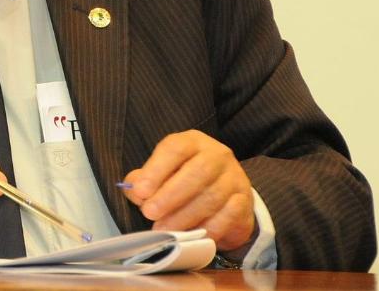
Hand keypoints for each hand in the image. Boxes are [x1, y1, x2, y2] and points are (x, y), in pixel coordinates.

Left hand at [120, 130, 254, 252]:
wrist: (225, 196)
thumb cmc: (185, 181)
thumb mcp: (163, 174)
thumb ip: (144, 180)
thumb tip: (134, 191)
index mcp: (192, 142)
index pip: (175, 148)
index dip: (156, 169)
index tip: (140, 191)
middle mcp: (217, 155)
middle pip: (196, 172)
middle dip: (169, 195)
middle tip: (150, 213)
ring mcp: (234, 177)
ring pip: (211, 196)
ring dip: (184, 216)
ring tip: (164, 229)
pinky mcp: (244, 201)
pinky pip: (227, 216)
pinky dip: (207, 227)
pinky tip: (192, 235)